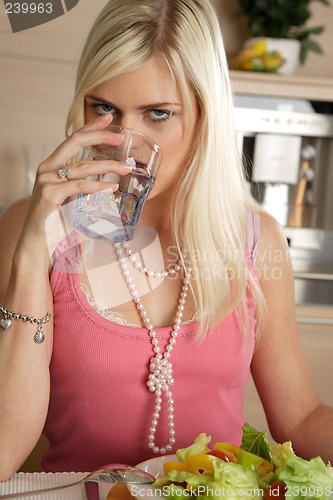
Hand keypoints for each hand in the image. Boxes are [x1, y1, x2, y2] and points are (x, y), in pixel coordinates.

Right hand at [17, 113, 130, 253]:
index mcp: (53, 166)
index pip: (73, 140)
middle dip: (99, 135)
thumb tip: (112, 184)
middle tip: (121, 136)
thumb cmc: (58, 222)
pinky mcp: (49, 195)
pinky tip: (111, 186)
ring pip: (81, 166)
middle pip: (74, 142)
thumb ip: (87, 188)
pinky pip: (78, 186)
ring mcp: (47, 181)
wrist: (39, 244)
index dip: (91, 127)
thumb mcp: (74, 200)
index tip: (109, 118)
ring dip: (107, 166)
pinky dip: (97, 186)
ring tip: (125, 168)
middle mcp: (47, 169)